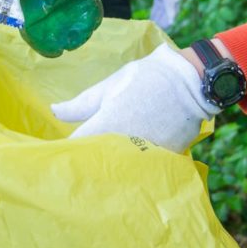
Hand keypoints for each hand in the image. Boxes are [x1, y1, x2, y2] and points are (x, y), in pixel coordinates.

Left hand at [51, 43, 219, 152]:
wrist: (192, 82)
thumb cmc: (146, 79)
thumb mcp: (110, 86)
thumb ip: (81, 104)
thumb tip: (54, 111)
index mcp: (106, 125)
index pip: (76, 147)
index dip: (65, 151)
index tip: (58, 154)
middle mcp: (123, 145)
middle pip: (97, 162)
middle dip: (87, 162)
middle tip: (80, 160)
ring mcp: (145, 155)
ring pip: (120, 168)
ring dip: (111, 168)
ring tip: (103, 165)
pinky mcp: (163, 159)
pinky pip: (142, 167)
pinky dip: (135, 166)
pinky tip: (129, 164)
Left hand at [149, 0, 181, 29]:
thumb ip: (169, 10)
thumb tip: (171, 23)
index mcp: (176, 2)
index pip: (172, 15)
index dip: (168, 22)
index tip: (163, 29)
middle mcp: (171, 2)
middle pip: (166, 14)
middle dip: (161, 22)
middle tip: (156, 30)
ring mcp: (165, 0)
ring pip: (161, 12)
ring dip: (157, 19)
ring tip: (153, 26)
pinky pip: (157, 8)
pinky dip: (154, 14)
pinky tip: (151, 19)